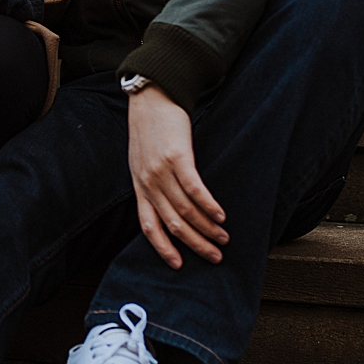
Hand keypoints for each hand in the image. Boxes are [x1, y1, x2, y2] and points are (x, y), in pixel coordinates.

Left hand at [127, 85, 226, 269]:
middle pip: (172, 223)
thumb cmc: (150, 131)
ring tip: (224, 237)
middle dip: (194, 244)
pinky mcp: (177, 157)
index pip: (148, 226)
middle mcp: (147, 182)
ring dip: (207, 228)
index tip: (179, 265)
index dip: (163, 248)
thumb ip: (152, 185)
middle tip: (215, 257)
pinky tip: (221, 215)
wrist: (152, 98)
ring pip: (185, 210)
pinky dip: (209, 205)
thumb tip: (170, 208)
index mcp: (139, 186)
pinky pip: (194, 188)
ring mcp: (160, 170)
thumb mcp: (141, 162)